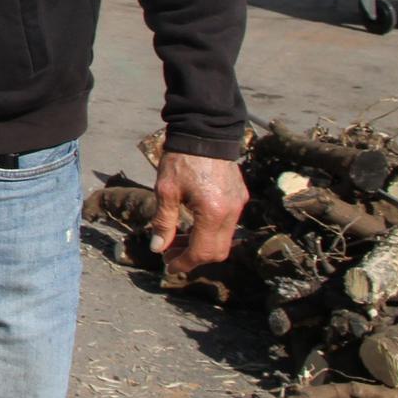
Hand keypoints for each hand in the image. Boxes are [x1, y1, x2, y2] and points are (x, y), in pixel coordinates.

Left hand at [151, 150, 247, 275]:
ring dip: (201, 244)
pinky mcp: (239, 197)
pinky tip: (192, 225)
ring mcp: (239, 205)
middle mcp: (232, 213)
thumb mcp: (166, 191)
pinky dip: (210, 231)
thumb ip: (164, 222)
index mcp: (213, 213)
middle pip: (217, 251)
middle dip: (194, 257)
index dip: (184, 262)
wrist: (204, 132)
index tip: (168, 266)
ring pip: (224, 239)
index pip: (202, 252)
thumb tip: (158, 248)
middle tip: (169, 253)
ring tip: (176, 240)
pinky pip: (228, 224)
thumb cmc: (181, 159)